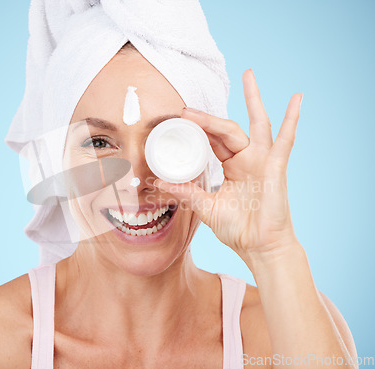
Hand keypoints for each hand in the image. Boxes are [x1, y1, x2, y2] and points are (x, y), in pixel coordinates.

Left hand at [153, 69, 302, 264]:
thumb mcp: (205, 206)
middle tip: (186, 110)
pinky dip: (292, 119)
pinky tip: (296, 99)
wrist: (258, 247)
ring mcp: (263, 160)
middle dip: (207, 119)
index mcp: (231, 166)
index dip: (197, 130)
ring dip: (253, 99)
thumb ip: (184, 191)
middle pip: (227, 129)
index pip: (212, 141)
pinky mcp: (276, 166)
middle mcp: (247, 159)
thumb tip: (156, 183)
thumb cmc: (237, 228)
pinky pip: (285, 139)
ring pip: (256, 124)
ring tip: (248, 74)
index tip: (177, 121)